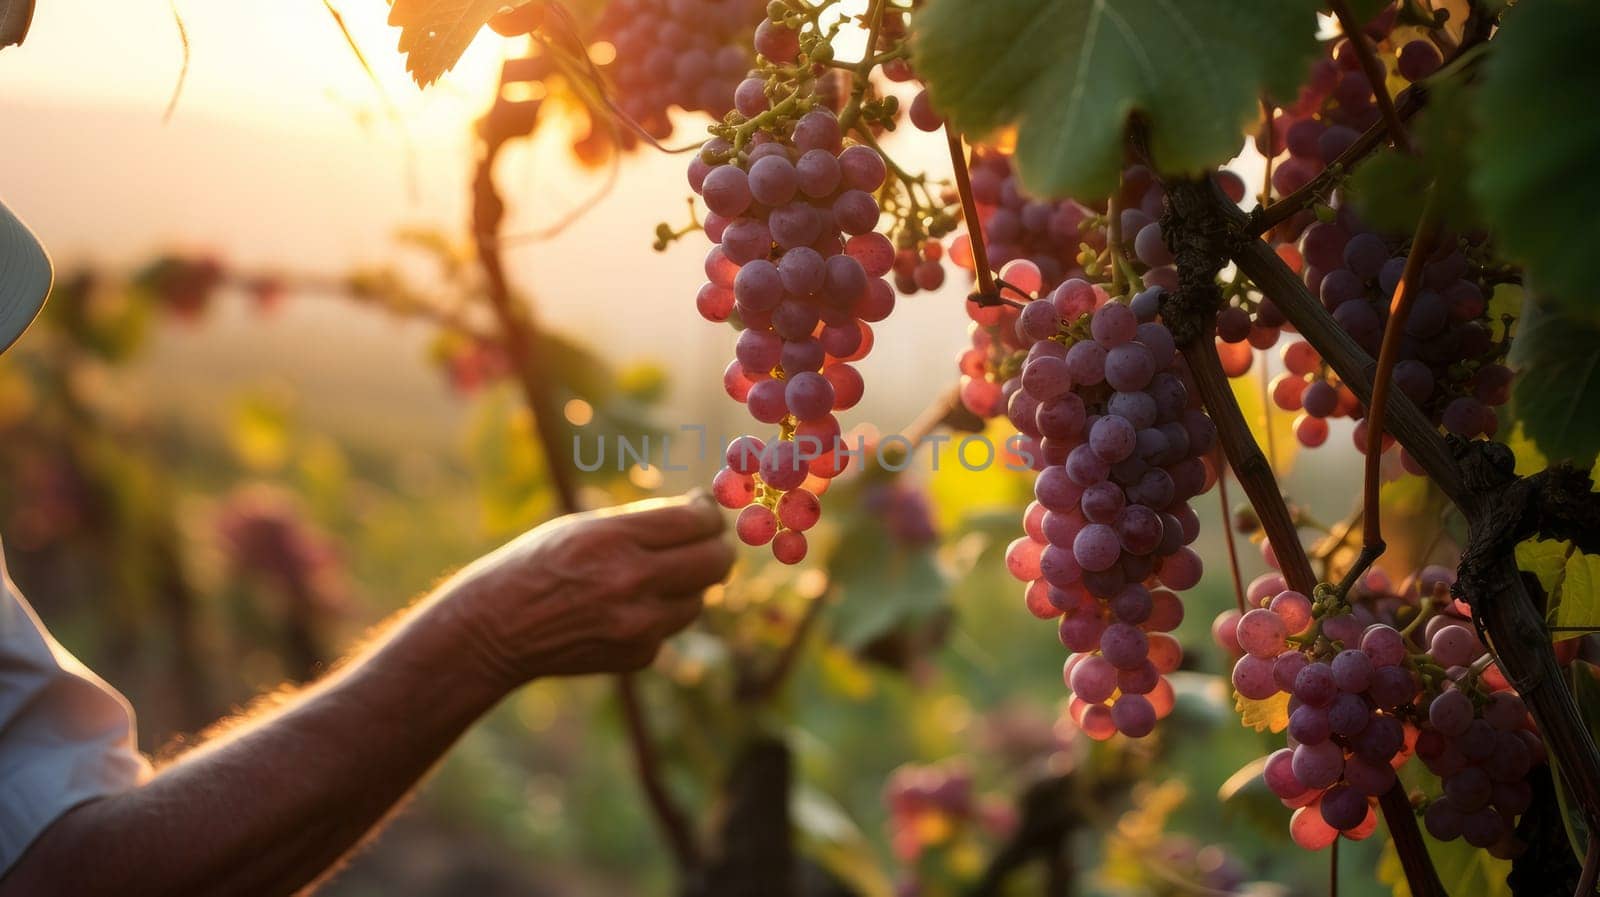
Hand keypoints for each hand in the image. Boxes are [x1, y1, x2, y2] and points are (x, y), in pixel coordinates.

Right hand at [437, 491, 732, 687]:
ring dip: (687, 585)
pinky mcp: (638, 656)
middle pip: (714, 562)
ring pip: (699, 599)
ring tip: (650, 578)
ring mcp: (638, 625)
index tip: (707, 512)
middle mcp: (631, 582)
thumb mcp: (584, 527)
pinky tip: (623, 610)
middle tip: (709, 542)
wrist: (495, 629)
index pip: (695, 522)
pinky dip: (659, 616)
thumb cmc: (537, 566)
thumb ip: (643, 522)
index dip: (710, 514)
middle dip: (719, 548)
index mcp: (614, 539)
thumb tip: (703, 512)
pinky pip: (671, 629)